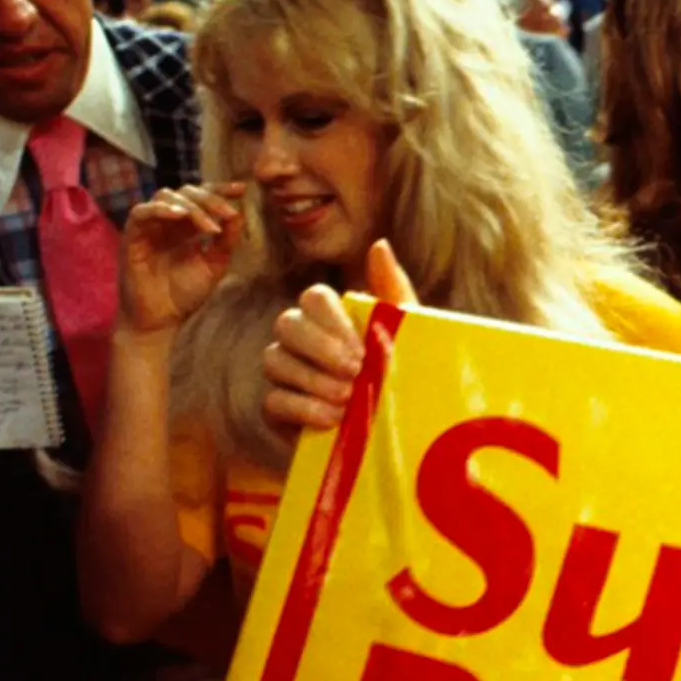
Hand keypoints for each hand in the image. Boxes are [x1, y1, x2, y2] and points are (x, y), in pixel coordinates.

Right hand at [120, 182, 243, 334]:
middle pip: (187, 192)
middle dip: (210, 199)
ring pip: (166, 196)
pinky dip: (160, 209)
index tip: (241, 189)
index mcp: (187, 226)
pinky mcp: (132, 235)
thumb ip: (226, 241)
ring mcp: (149, 226)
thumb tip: (239, 214)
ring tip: (209, 226)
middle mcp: (167, 221)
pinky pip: (141, 212)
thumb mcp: (214, 265)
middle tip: (228, 213)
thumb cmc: (185, 294)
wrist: (161, 319)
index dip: (220, 190)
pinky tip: (179, 215)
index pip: (202, 197)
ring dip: (191, 206)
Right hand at [261, 238, 418, 436]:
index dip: (331, 320)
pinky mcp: (279, 411)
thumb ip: (393, 289)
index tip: (363, 349)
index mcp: (331, 317)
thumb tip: (379, 244)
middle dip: (320, 347)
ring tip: (347, 398)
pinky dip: (303, 408)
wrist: (400, 436)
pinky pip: (273, 400)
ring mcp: (286, 373)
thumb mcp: (407, 335)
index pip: (313, 298)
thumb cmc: (404, 377)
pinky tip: (333, 419)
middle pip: (287, 323)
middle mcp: (301, 340)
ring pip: (275, 360)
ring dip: (312, 379)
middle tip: (355, 371)